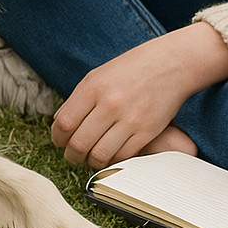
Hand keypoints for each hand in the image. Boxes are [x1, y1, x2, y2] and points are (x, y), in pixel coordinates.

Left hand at [51, 22, 227, 168]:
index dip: (57, 138)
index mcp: (93, 88)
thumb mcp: (97, 75)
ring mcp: (130, 120)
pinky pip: (123, 156)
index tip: (59, 142)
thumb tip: (58, 123)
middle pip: (79, 143)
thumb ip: (77, 98)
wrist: (170, 64)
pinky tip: (110, 154)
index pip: (64, 124)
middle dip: (71, 155)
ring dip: (90, 162)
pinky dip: (112, 160)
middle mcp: (110, 105)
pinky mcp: (147, 132)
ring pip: (99, 156)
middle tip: (72, 156)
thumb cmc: (130, 69)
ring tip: (90, 158)